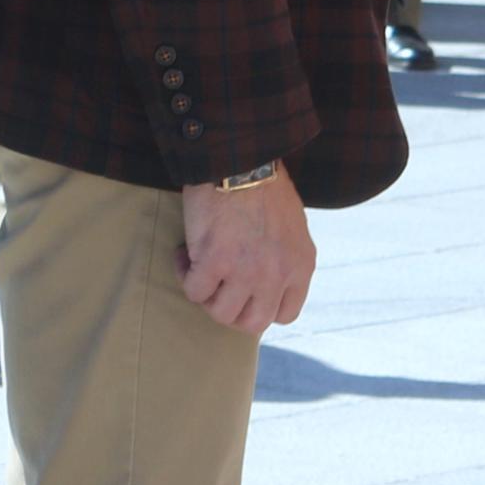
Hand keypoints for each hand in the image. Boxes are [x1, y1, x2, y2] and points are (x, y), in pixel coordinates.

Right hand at [179, 171, 313, 332]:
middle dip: (230, 310)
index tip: (243, 291)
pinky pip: (194, 291)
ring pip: (220, 313)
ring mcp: (246, 272)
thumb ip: (284, 258)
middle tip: (217, 288)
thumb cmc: (263, 186)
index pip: (284, 314)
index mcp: (300, 266)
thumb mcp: (292, 227)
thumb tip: (264, 278)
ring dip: (206, 295)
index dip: (259, 307)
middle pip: (252, 323)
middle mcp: (277, 276)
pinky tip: (184, 254)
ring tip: (199, 268)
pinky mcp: (215, 262)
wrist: (240, 161)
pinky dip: (184, 274)